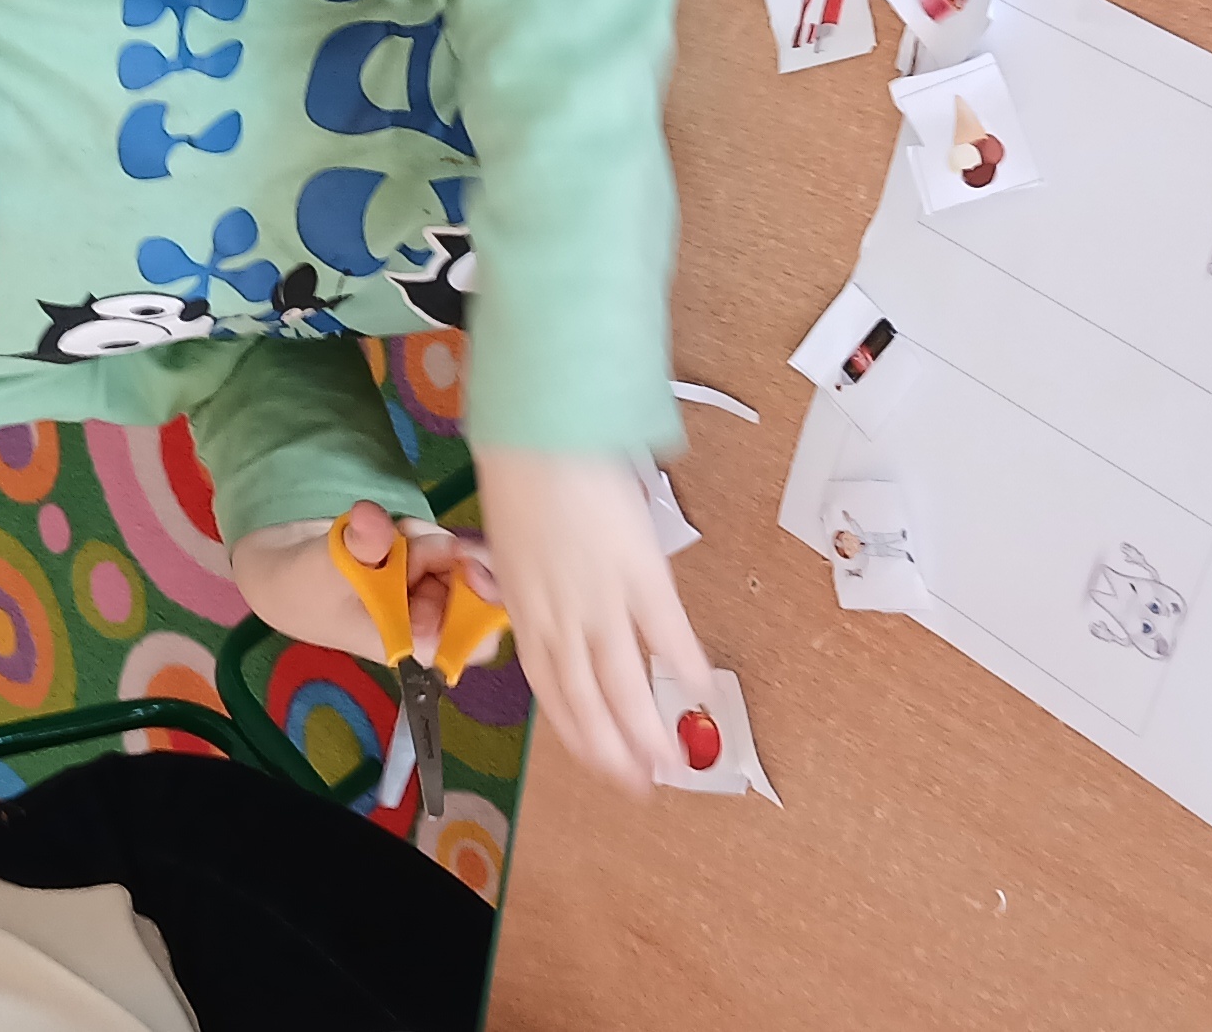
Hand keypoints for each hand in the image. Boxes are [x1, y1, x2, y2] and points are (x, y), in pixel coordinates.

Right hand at [230, 504, 501, 668]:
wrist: (279, 572)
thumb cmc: (303, 589)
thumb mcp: (328, 565)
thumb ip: (360, 544)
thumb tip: (372, 517)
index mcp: (415, 642)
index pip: (478, 638)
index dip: (484, 601)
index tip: (464, 561)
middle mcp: (428, 620)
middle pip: (471, 586)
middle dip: (442, 556)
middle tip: (404, 545)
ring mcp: (425, 589)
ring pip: (455, 557)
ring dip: (423, 539)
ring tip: (383, 542)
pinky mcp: (417, 564)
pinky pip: (436, 540)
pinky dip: (414, 531)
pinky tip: (386, 535)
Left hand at [471, 446, 713, 794]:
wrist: (540, 427)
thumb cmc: (525, 470)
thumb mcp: (513, 540)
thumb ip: (533, 583)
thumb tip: (552, 605)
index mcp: (525, 608)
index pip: (550, 687)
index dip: (576, 730)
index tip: (599, 760)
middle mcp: (557, 616)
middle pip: (584, 700)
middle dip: (611, 751)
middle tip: (638, 785)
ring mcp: (597, 597)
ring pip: (620, 682)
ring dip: (645, 730)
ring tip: (669, 764)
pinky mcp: (637, 569)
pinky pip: (663, 629)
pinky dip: (682, 662)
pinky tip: (698, 688)